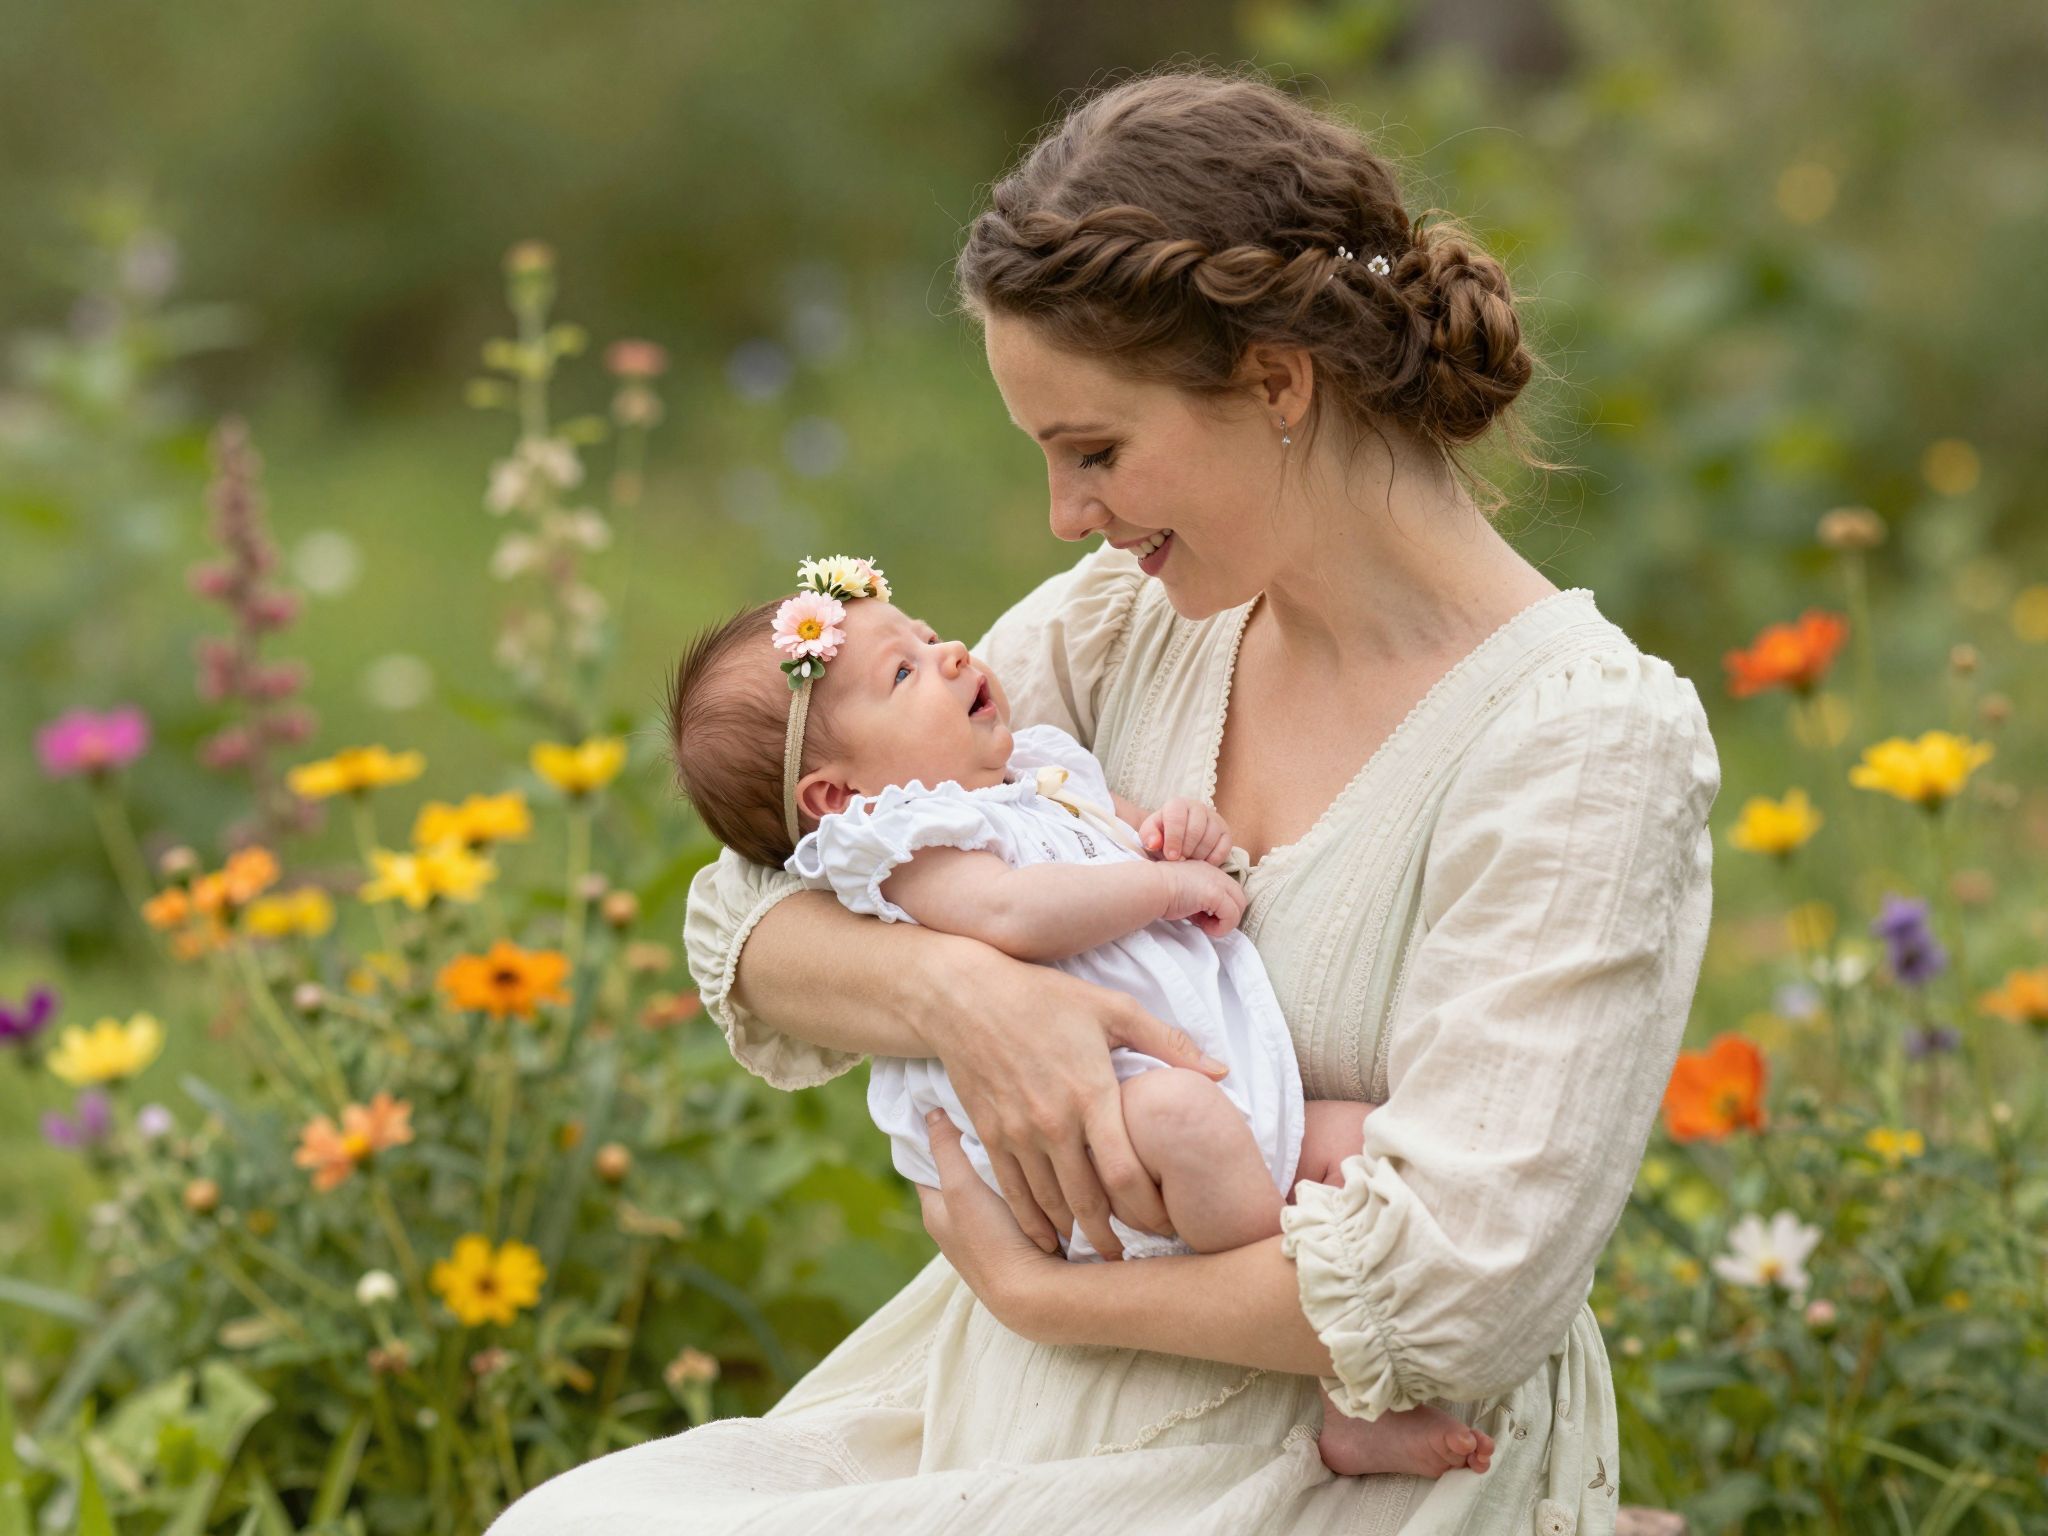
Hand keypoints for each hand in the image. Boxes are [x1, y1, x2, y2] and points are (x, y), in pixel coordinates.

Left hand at [916, 1109, 1068, 1336]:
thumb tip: (930, 1113)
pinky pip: (1011, 1203)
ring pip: (986, 1189)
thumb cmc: (991, 1240)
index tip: (950, 1105)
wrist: (1034, 1293)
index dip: (934, 1134)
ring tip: (1014, 1135)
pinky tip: (1034, 1169)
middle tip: (989, 1114)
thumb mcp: (960, 1187)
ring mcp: (985, 1235)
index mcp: (935, 1211)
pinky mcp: (1013, 1242)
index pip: (926, 1163)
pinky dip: (1017, 1185)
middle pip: (957, 1174)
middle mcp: (955, 1226)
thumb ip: (945, 1150)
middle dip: (968, 1147)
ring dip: (998, 1166)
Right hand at [923, 944, 1229, 1262]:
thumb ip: (1168, 1041)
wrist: (965, 998)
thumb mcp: (1112, 1007)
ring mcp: (1017, 1133)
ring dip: (1076, 1234)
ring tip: (1100, 1252)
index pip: (1126, 1171)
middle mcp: (1053, 1123)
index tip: (1167, 1225)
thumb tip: (1221, 1071)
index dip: (1149, 1209)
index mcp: (1091, 1093)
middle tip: (1137, 1253)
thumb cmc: (1044, 998)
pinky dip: (1032, 1222)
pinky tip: (1049, 1241)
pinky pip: (1013, 1192)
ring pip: (1050, 1203)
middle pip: (1088, 1201)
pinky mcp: (990, 1135)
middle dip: (1114, 1237)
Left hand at [1139, 797, 1231, 865]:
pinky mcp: (1226, 832)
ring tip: (1189, 861)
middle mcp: (1198, 807)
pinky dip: (1213, 859)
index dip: (1174, 839)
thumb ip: (1149, 836)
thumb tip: (1154, 843)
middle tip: (1180, 860)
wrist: (1180, 838)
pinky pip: (1224, 847)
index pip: (1177, 818)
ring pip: (1210, 838)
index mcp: (1177, 805)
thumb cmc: (1163, 836)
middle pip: (1196, 830)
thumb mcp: (1150, 834)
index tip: (1171, 856)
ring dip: (1198, 855)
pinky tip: (1203, 863)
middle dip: (1186, 850)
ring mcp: (1214, 818)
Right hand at [1155, 860, 1246, 938]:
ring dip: (1225, 922)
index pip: (1227, 891)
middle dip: (1226, 915)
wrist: (1149, 887)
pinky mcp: (1216, 895)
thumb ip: (1197, 898)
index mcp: (1207, 870)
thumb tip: (1205, 916)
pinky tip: (1205, 928)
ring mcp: (1217, 883)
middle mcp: (1215, 873)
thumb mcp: (1183, 891)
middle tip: (1205, 923)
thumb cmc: (1158, 891)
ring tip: (1204, 926)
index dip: (1218, 908)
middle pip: (1238, 898)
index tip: (1199, 915)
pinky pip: (1232, 916)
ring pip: (1239, 906)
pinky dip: (1222, 927)